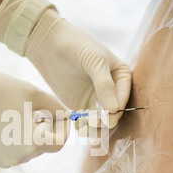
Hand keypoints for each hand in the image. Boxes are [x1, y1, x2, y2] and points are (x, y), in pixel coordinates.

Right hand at [0, 65, 69, 167]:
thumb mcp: (32, 93)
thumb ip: (56, 106)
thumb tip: (68, 115)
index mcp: (31, 143)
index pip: (58, 144)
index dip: (63, 130)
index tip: (59, 117)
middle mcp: (17, 158)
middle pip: (41, 147)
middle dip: (44, 130)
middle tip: (37, 110)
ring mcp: (0, 161)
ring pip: (24, 151)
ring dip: (27, 136)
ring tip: (16, 115)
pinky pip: (7, 152)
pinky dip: (10, 140)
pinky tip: (0, 123)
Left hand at [25, 9, 131, 128]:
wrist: (49, 44)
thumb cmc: (76, 45)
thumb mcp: (94, 61)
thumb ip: (104, 85)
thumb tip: (115, 110)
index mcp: (121, 76)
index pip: (123, 97)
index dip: (117, 109)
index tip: (108, 116)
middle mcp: (111, 90)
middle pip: (112, 113)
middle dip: (105, 120)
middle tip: (93, 124)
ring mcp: (95, 99)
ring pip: (99, 120)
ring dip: (93, 127)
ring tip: (84, 128)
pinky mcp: (80, 105)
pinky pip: (85, 120)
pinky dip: (82, 125)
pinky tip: (77, 126)